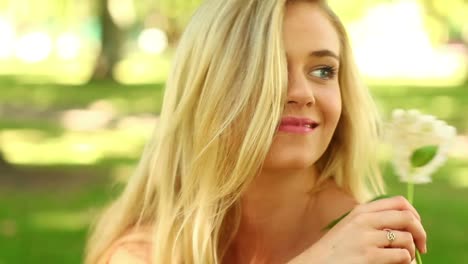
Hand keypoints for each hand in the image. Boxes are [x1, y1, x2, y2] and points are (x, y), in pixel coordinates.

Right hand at [289, 196, 426, 263]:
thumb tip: (405, 222)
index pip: (399, 202)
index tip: (415, 227)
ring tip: (405, 259)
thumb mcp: (349, 226)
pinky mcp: (370, 256)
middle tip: (421, 247)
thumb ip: (371, 220)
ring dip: (411, 252)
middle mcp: (364, 221)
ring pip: (406, 239)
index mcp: (361, 211)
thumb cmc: (335, 250)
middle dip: (420, 233)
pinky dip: (405, 262)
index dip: (414, 214)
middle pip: (408, 218)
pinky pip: (402, 256)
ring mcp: (367, 239)